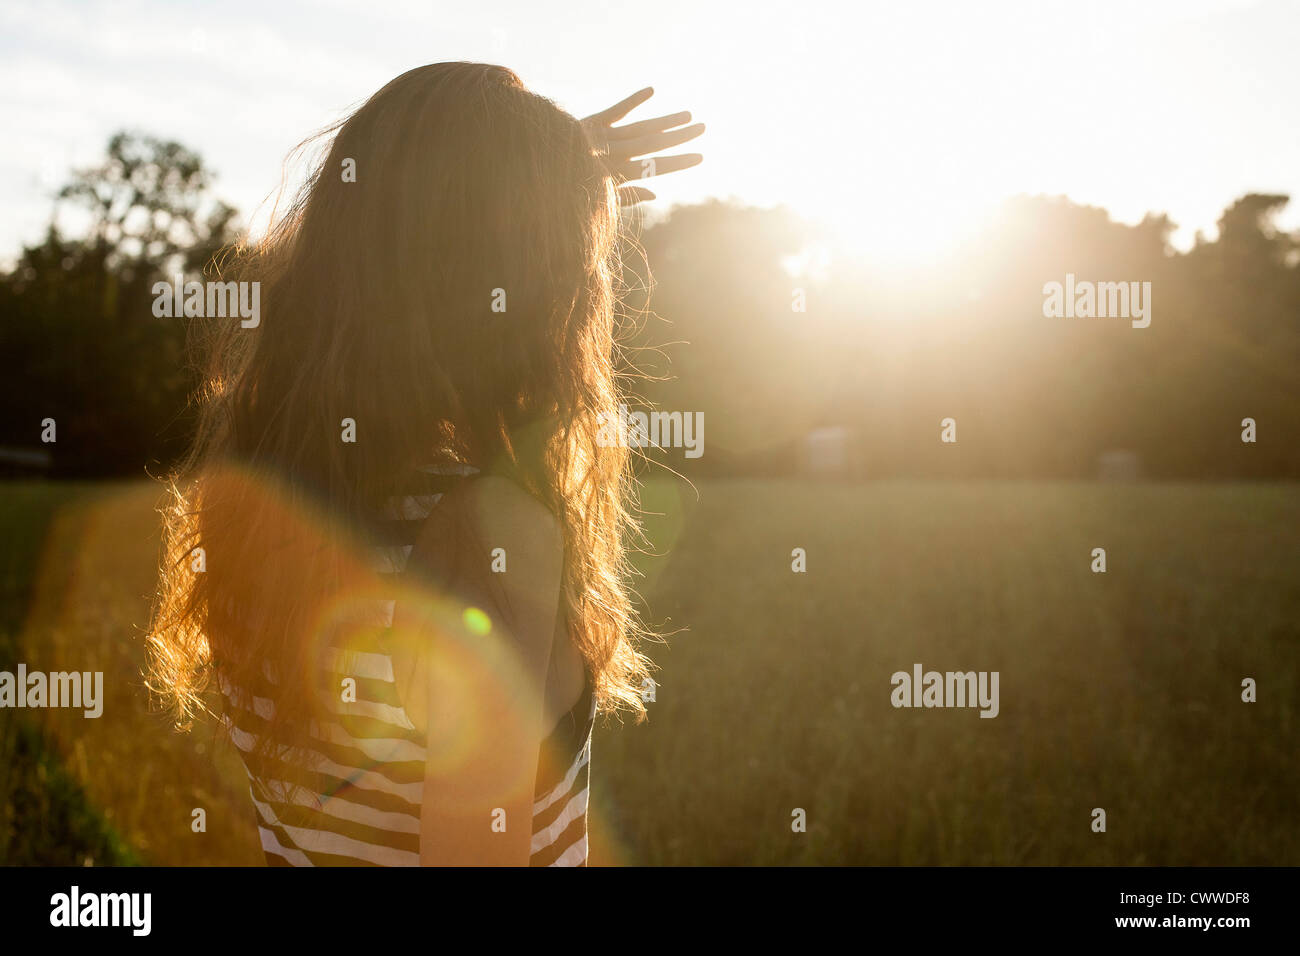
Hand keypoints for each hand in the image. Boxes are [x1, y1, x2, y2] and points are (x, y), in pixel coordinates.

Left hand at [581, 88, 704, 205]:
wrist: (539, 171)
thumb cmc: (571, 192)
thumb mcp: (599, 199)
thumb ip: (627, 196)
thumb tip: (656, 193)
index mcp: (616, 176)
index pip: (654, 168)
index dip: (678, 162)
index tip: (700, 157)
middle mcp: (612, 155)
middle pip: (652, 144)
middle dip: (679, 137)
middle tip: (703, 128)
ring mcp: (602, 138)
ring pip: (640, 128)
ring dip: (665, 120)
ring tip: (688, 115)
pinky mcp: (591, 123)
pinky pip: (615, 111)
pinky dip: (632, 101)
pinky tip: (652, 90)